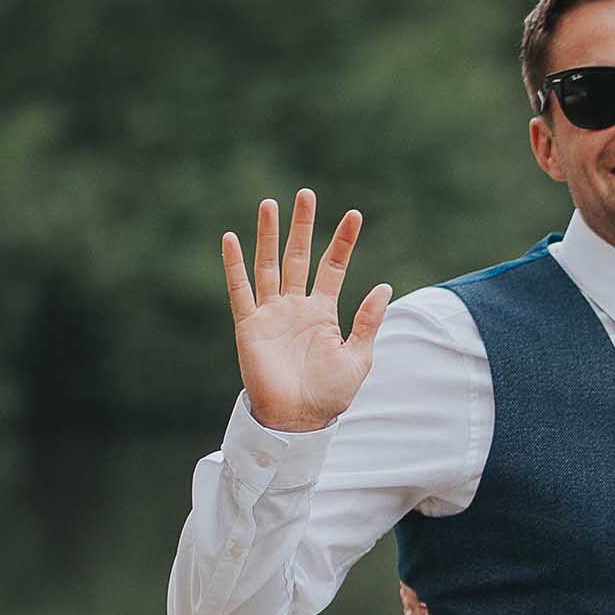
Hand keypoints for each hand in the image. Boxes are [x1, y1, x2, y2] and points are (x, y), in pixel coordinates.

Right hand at [221, 189, 392, 433]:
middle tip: (306, 194)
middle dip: (302, 226)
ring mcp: (271, 314)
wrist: (299, 421)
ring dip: (269, 236)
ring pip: (269, 265)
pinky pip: (240, 290)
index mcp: (323, 313)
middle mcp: (295, 307)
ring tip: (269, 204)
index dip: (343, 242)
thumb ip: (367, 321)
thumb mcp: (358, 357)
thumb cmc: (329, 395)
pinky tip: (231, 239)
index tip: (355, 215)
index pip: (333, 267)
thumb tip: (384, 286)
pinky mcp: (250, 326)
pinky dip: (234, 266)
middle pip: (298, 256)